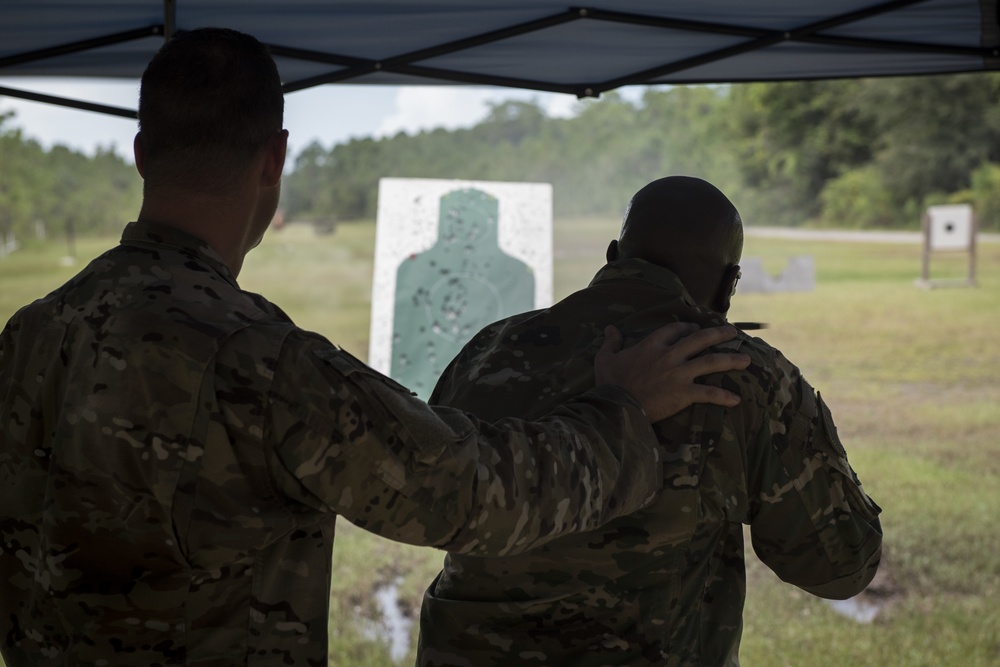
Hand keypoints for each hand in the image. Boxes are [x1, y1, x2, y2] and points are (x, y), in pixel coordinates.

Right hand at [594, 322, 750, 421]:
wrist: (617, 406)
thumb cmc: (610, 383)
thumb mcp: (605, 359)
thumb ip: (611, 342)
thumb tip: (609, 329)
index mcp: (652, 345)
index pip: (675, 329)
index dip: (687, 327)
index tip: (695, 328)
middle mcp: (669, 355)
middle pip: (699, 339)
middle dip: (718, 334)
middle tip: (732, 333)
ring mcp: (679, 374)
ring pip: (711, 362)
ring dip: (730, 360)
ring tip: (746, 360)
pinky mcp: (684, 393)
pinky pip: (708, 393)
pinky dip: (723, 397)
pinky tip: (736, 400)